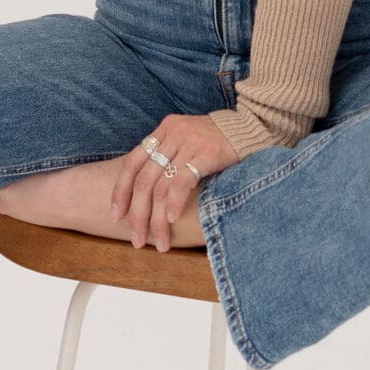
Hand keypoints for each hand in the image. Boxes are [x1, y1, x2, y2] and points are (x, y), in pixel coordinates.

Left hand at [113, 114, 239, 250]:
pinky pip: (183, 182)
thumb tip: (146, 195)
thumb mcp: (187, 142)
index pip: (131, 163)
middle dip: (138, 214)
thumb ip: (168, 158)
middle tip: (137, 240)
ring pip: (161, 186)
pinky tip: (172, 220)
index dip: (121, 192)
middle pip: (143, 180)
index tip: (116, 217)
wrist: (253, 127)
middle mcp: (172, 134)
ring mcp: (189, 142)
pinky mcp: (207, 152)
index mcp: (163, 131)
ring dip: (157, 219)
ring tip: (160, 242)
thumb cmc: (218, 142)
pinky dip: (174, 203)